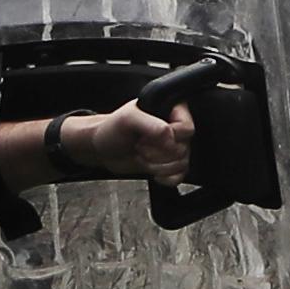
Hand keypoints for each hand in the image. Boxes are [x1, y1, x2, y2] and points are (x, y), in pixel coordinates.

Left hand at [59, 94, 197, 185]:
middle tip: (139, 147)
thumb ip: (151, 124)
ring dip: (159, 166)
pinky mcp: (169, 164)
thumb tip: (170, 137)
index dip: (169, 137)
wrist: (102, 149)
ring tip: (142, 157)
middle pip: (184, 148)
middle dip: (158, 153)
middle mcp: (175, 128)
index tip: (148, 138)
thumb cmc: (112, 129)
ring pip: (183, 163)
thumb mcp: (128, 120)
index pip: (187, 128)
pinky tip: (154, 174)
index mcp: (170, 110)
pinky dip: (167, 178)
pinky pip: (180, 175)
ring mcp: (172, 147)